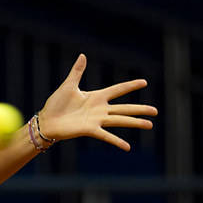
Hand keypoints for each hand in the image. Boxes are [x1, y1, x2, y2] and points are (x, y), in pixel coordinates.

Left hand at [38, 54, 156, 150]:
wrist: (47, 121)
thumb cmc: (56, 104)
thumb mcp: (68, 85)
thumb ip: (77, 71)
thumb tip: (82, 55)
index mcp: (96, 96)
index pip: (118, 89)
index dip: (130, 86)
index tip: (144, 82)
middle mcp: (100, 109)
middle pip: (124, 108)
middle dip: (140, 109)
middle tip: (156, 111)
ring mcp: (96, 120)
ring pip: (120, 120)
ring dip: (135, 123)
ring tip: (150, 125)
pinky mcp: (90, 129)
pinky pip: (106, 135)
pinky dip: (116, 141)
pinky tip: (127, 146)